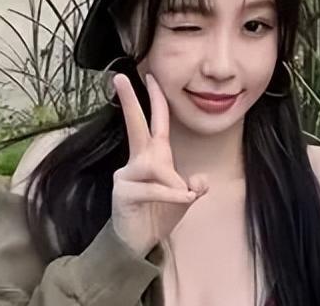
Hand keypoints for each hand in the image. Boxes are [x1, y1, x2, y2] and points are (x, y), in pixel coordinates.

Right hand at [111, 73, 207, 256]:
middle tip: (119, 77)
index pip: (155, 121)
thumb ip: (193, 187)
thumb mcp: (184, 198)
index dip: (154, 99)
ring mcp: (127, 175)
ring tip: (184, 195)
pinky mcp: (123, 192)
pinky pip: (154, 187)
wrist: (138, 243)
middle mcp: (138, 160)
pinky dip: (171, 194)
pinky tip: (183, 199)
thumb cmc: (158, 214)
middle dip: (130, 101)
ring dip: (173, 182)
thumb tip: (200, 182)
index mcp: (154, 155)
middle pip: (135, 125)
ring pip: (156, 166)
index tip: (148, 76)